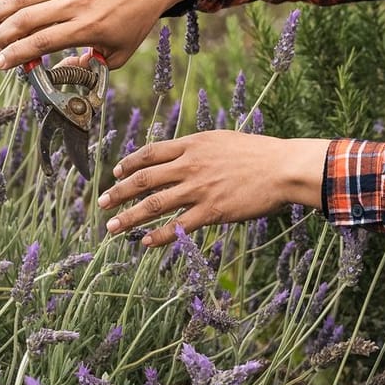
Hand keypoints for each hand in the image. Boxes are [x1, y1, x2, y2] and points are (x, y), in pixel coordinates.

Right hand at [0, 0, 192, 70]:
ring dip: (0, 10)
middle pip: (27, 20)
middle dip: (5, 36)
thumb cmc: (135, 19)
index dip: (16, 54)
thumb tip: (62, 70)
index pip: (42, 43)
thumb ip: (91, 66)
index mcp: (88, 28)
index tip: (0, 63)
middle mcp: (76, 4)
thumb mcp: (119, 52)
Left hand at [97, 132, 330, 246]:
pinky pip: (178, 225)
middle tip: (101, 202)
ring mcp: (199, 188)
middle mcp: (190, 165)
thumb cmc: (261, 154)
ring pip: (154, 204)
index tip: (116, 172)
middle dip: (118, 192)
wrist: (283, 167)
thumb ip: (202, 149)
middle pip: (143, 179)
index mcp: (193, 144)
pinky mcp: (212, 210)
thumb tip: (187, 155)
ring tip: (112, 227)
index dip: (129, 163)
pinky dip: (158, 235)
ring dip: (129, 217)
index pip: (151, 152)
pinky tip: (145, 243)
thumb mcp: (225, 141)